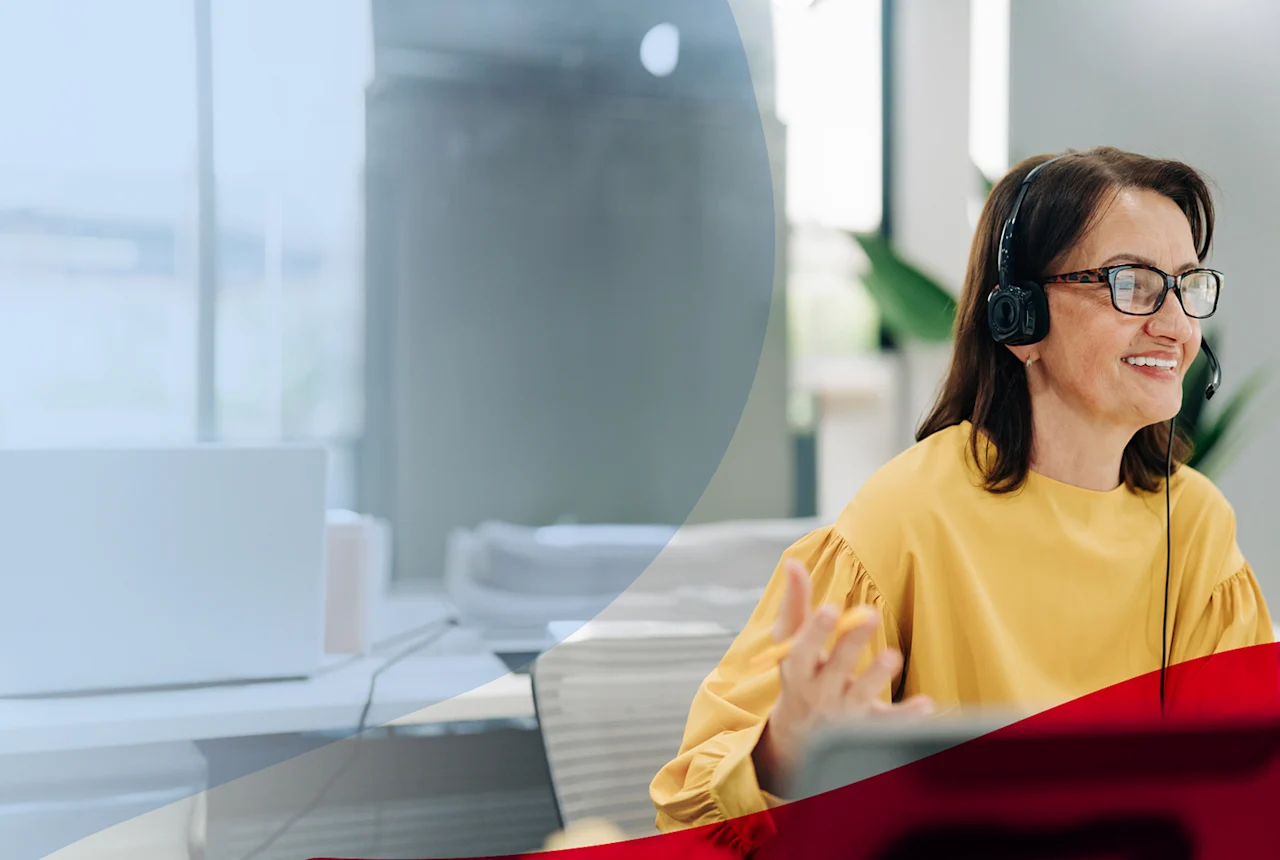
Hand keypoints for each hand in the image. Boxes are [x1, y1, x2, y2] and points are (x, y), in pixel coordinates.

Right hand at [753, 560, 933, 791]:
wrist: (801, 734)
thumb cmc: (799, 673)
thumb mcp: (789, 642)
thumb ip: (794, 603)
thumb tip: (793, 562)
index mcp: (797, 671)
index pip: (802, 651)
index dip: (815, 631)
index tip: (831, 608)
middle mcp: (820, 693)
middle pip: (836, 668)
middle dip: (851, 643)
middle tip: (870, 615)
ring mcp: (845, 712)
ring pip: (862, 695)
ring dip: (877, 675)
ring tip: (892, 655)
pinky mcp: (869, 725)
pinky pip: (889, 722)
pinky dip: (908, 716)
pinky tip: (927, 705)